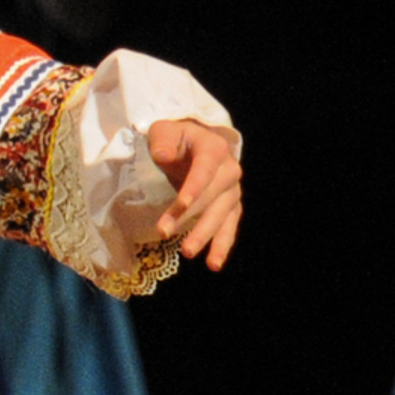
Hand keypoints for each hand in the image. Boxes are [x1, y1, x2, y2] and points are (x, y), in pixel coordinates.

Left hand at [147, 117, 241, 269]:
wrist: (192, 144)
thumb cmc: (175, 138)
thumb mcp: (163, 131)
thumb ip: (163, 140)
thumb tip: (164, 155)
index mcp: (213, 148)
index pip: (205, 169)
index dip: (194, 187)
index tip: (180, 205)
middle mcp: (229, 169)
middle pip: (213, 195)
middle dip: (189, 215)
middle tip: (164, 233)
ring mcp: (232, 190)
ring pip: (223, 214)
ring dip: (206, 235)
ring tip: (187, 253)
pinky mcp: (230, 206)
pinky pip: (229, 226)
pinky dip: (222, 244)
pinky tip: (213, 263)